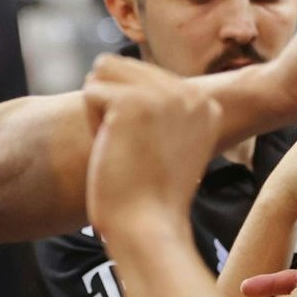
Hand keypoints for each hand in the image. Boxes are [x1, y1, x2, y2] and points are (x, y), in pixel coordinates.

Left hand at [82, 55, 223, 238]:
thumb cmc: (150, 197)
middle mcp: (190, 93)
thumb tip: (116, 68)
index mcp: (205, 104)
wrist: (149, 229)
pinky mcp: (133, 101)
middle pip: (121, 67)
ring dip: (101, 110)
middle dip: (112, 107)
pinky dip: (92, 124)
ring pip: (104, 73)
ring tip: (123, 146)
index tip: (150, 152)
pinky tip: (114, 150)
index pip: (144, 76)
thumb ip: (161, 108)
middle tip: (131, 150)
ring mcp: (164, 94)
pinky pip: (91, 92)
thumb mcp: (171, 144)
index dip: (132, 114)